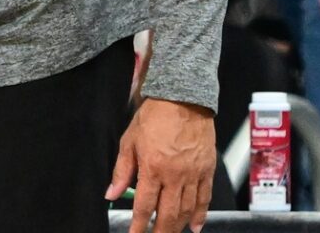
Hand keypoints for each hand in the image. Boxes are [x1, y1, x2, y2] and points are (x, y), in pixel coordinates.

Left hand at [105, 97, 214, 232]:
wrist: (183, 100)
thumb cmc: (154, 117)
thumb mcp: (129, 141)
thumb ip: (122, 171)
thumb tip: (112, 193)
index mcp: (152, 168)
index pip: (144, 205)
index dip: (138, 225)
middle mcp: (175, 175)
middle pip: (167, 214)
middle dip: (159, 231)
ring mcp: (193, 174)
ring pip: (187, 209)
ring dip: (177, 226)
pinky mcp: (207, 170)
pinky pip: (205, 198)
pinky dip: (200, 215)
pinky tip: (194, 226)